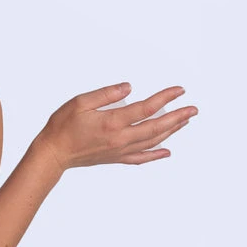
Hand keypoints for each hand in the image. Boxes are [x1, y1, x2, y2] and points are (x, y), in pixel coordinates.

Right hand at [35, 83, 197, 169]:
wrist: (52, 154)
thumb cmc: (61, 126)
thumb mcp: (79, 102)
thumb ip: (105, 94)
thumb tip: (129, 88)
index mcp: (112, 122)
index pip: (146, 108)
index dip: (165, 98)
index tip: (179, 90)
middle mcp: (120, 138)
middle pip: (156, 127)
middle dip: (177, 117)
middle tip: (193, 109)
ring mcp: (119, 150)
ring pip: (152, 141)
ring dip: (171, 131)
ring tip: (184, 121)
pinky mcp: (115, 158)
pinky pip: (141, 158)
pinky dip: (155, 155)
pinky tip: (167, 151)